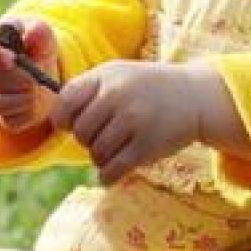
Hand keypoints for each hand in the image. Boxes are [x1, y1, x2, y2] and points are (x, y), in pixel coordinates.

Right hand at [0, 17, 59, 132]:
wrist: (44, 70)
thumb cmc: (37, 45)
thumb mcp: (42, 34)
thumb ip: (38, 31)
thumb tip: (32, 35)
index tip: (12, 60)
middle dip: (19, 77)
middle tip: (36, 73)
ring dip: (24, 96)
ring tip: (38, 86)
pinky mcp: (1, 114)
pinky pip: (9, 120)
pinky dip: (27, 112)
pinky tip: (35, 100)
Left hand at [51, 59, 248, 183]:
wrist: (194, 96)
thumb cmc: (147, 87)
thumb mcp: (117, 74)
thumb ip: (87, 89)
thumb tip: (56, 117)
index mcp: (105, 77)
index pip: (65, 102)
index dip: (62, 119)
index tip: (69, 125)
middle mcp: (118, 97)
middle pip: (80, 132)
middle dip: (86, 139)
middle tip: (101, 136)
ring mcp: (133, 121)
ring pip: (96, 153)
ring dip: (99, 157)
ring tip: (112, 150)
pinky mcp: (147, 146)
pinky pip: (113, 169)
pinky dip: (107, 176)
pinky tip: (109, 174)